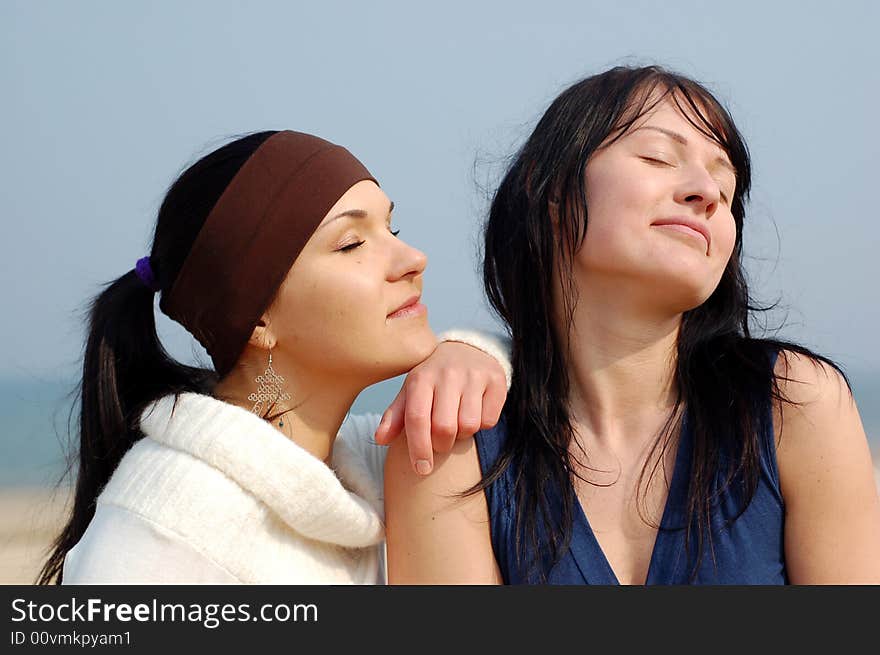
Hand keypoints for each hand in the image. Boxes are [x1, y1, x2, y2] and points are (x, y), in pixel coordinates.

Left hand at [373, 341, 506, 474]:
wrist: (466, 350)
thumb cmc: (433, 379)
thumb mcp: (411, 392)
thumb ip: (395, 416)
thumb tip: (380, 440)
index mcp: (421, 377)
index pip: (417, 418)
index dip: (418, 448)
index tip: (421, 469)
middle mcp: (447, 373)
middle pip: (444, 427)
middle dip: (442, 444)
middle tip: (441, 441)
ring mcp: (474, 375)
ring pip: (469, 425)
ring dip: (463, 434)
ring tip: (457, 423)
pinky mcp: (497, 380)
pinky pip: (489, 420)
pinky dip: (482, 425)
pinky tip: (475, 412)